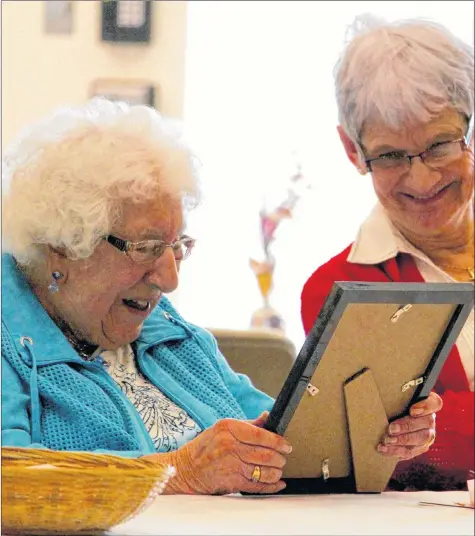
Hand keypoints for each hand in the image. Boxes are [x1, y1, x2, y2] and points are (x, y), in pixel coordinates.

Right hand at [156, 411, 291, 494]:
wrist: (185, 469)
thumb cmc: (205, 447)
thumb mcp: (223, 428)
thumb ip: (248, 424)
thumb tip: (268, 417)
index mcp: (229, 428)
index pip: (262, 434)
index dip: (278, 441)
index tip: (286, 445)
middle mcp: (230, 446)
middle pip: (266, 453)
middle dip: (280, 457)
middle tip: (283, 457)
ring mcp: (231, 465)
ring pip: (265, 470)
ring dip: (277, 471)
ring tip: (278, 468)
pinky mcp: (232, 483)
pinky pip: (258, 485)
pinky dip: (272, 485)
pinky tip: (277, 482)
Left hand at [377, 392, 442, 459]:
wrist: (393, 419)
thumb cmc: (395, 405)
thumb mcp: (398, 397)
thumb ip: (399, 395)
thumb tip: (387, 391)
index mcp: (428, 404)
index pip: (435, 403)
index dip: (426, 407)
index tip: (412, 410)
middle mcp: (430, 420)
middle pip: (427, 423)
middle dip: (407, 427)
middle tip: (391, 429)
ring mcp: (427, 436)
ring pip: (420, 440)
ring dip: (401, 441)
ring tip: (386, 440)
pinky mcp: (419, 448)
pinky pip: (411, 452)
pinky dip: (396, 451)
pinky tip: (384, 449)